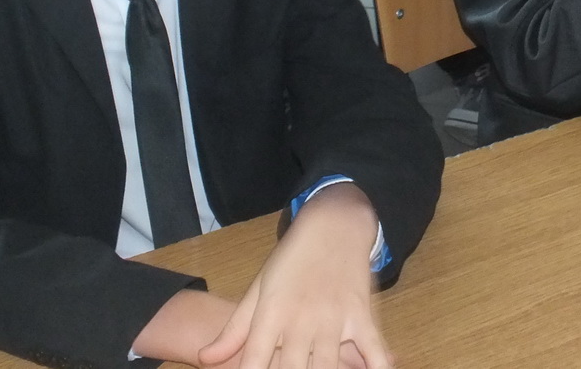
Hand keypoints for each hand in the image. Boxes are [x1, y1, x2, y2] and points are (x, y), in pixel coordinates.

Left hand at [199, 184, 388, 368]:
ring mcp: (334, 318)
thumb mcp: (259, 289)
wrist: (334, 225)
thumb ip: (234, 329)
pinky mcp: (361, 316)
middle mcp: (302, 319)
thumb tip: (204, 359)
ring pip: (327, 367)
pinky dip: (376, 367)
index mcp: (272, 313)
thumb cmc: (292, 258)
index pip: (253, 361)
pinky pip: (373, 349)